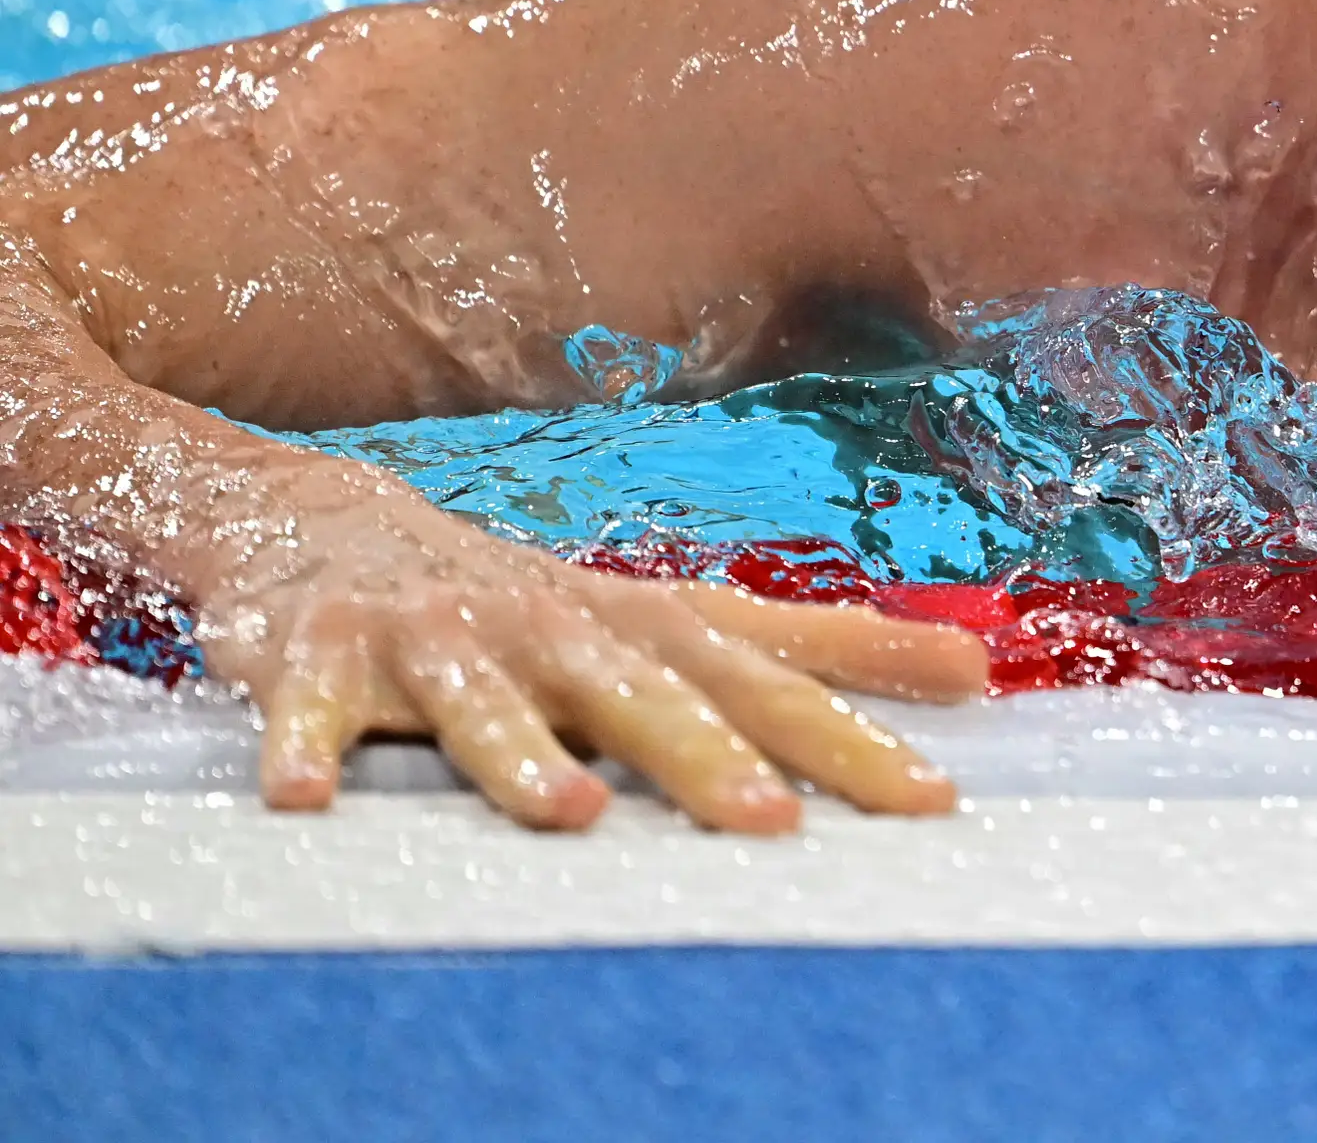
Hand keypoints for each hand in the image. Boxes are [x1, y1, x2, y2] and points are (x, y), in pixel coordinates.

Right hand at [181, 453, 987, 832]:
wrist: (334, 529)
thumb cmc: (542, 607)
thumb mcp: (682, 621)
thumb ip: (826, 651)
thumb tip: (981, 666)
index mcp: (644, 628)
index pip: (766, 688)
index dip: (849, 736)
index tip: (929, 797)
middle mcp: (552, 629)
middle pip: (639, 697)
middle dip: (704, 757)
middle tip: (770, 821)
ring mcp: (436, 640)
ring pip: (480, 703)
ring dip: (518, 756)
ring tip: (565, 812)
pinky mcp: (318, 656)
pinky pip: (303, 708)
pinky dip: (302, 744)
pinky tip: (306, 795)